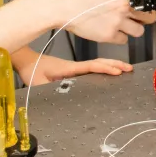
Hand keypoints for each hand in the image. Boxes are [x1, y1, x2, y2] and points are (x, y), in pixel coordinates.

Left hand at [15, 52, 131, 85]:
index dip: (105, 69)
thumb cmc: (31, 70)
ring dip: (111, 64)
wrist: (26, 60)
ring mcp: (74, 67)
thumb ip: (50, 89)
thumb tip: (61, 96)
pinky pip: (91, 67)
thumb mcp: (38, 83)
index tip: (117, 72)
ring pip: (97, 63)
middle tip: (129, 68)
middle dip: (115, 64)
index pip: (91, 67)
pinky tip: (107, 71)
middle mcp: (75, 66)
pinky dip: (102, 67)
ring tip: (124, 68)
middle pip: (99, 62)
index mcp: (69, 68)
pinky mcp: (72, 69)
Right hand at [48, 0, 155, 44]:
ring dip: (132, 30)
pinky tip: (109, 31)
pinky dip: (118, 37)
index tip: (149, 9)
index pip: (148, 0)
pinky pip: (123, 40)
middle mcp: (124, 6)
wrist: (63, 5)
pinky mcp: (109, 35)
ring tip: (122, 26)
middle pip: (149, 17)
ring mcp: (118, 21)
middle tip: (138, 19)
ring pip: (139, 31)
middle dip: (145, 19)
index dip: (149, 6)